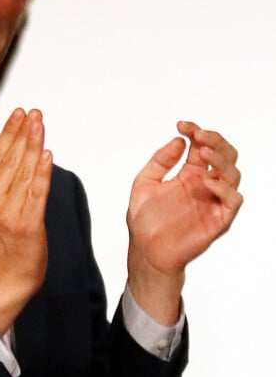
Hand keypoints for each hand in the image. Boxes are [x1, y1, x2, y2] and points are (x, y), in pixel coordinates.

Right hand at [0, 108, 52, 335]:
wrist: (6, 279)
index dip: (8, 133)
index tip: (18, 115)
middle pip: (9, 160)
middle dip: (22, 133)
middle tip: (32, 113)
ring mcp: (9, 213)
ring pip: (23, 172)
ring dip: (33, 145)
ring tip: (39, 125)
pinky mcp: (28, 224)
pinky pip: (37, 192)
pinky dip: (42, 172)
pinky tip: (46, 155)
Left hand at [126, 122, 242, 324]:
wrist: (146, 251)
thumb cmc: (145, 221)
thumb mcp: (144, 184)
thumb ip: (160, 161)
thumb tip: (179, 141)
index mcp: (189, 174)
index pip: (201, 146)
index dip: (195, 131)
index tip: (182, 125)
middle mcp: (204, 184)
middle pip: (224, 155)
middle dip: (214, 140)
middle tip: (198, 135)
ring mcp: (213, 201)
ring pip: (233, 173)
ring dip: (221, 159)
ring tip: (203, 153)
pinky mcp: (219, 219)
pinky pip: (232, 200)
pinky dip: (224, 187)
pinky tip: (207, 181)